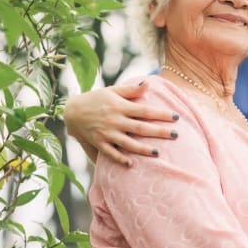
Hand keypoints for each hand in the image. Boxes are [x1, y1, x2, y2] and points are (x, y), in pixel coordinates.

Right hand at [64, 80, 178, 165]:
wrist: (71, 111)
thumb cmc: (96, 99)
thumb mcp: (112, 91)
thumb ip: (131, 90)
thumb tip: (148, 83)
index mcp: (120, 107)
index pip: (145, 111)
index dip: (161, 114)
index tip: (176, 117)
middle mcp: (115, 120)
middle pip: (140, 128)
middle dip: (159, 132)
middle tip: (176, 135)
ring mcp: (106, 133)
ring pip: (127, 143)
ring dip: (142, 149)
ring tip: (157, 153)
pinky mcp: (98, 143)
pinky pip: (110, 153)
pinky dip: (120, 158)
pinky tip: (131, 164)